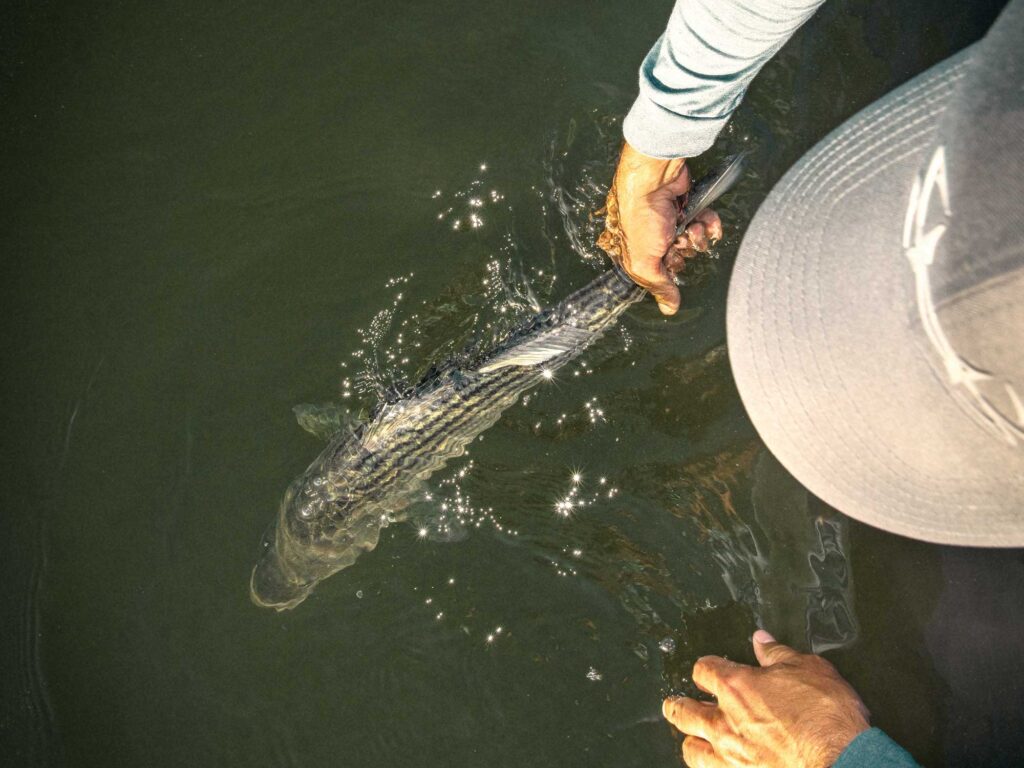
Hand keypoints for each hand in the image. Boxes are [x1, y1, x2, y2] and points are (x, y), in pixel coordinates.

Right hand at [597, 141, 721, 314]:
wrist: (654, 179)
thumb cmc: (641, 218)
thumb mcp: (644, 261)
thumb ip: (659, 286)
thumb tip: (670, 310)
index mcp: (636, 251)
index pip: (660, 273)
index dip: (669, 269)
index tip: (668, 259)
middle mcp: (652, 237)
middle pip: (679, 256)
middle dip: (684, 249)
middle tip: (678, 239)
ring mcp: (670, 220)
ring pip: (694, 239)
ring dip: (698, 236)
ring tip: (692, 226)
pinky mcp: (687, 205)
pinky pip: (705, 222)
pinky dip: (710, 223)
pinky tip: (707, 223)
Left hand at [662, 630, 869, 767]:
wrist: (843, 761)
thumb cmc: (828, 718)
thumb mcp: (808, 668)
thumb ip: (778, 653)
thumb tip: (762, 641)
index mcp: (737, 687)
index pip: (704, 669)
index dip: (706, 667)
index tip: (710, 669)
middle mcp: (726, 721)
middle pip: (683, 710)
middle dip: (679, 704)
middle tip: (678, 703)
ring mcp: (731, 755)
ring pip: (691, 748)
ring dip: (691, 740)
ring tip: (692, 737)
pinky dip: (712, 766)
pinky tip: (717, 764)